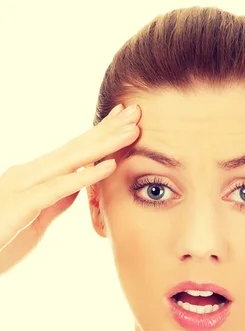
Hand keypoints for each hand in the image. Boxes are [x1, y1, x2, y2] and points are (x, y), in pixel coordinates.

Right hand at [0, 103, 140, 274]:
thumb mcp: (34, 218)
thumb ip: (55, 200)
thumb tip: (78, 186)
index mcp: (32, 177)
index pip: (71, 151)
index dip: (99, 135)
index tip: (124, 120)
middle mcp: (28, 174)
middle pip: (74, 148)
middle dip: (106, 130)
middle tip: (135, 112)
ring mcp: (23, 186)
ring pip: (70, 160)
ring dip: (104, 145)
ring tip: (132, 131)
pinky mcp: (22, 205)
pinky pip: (58, 188)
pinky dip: (85, 176)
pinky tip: (109, 166)